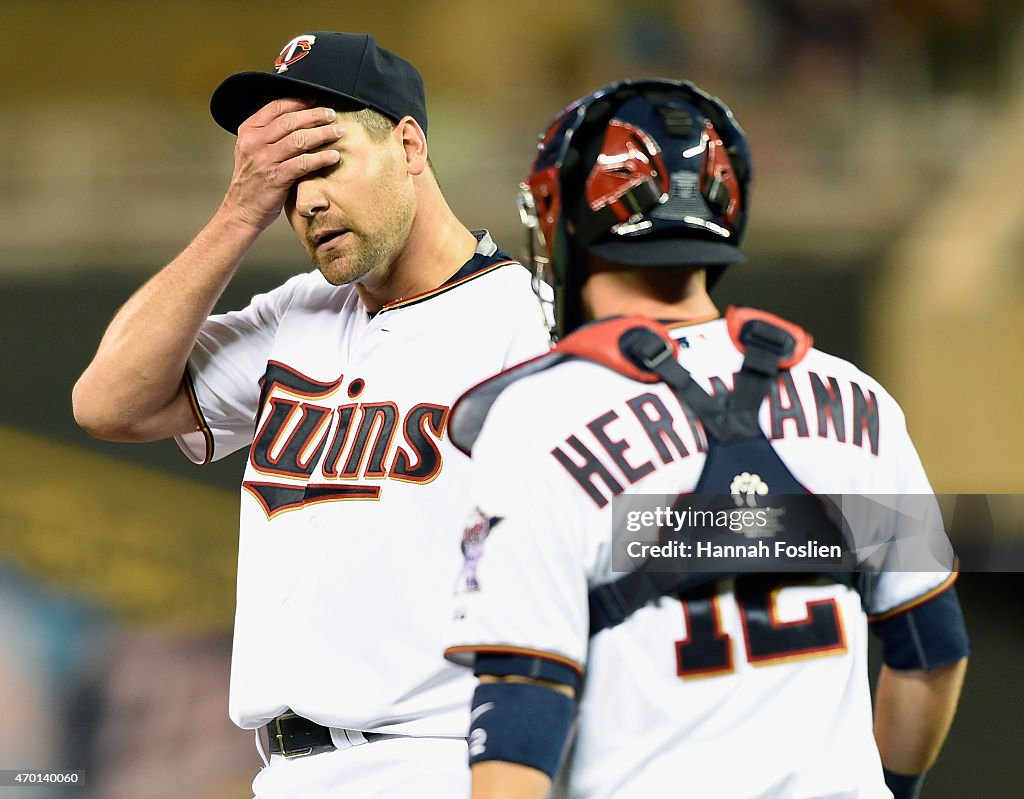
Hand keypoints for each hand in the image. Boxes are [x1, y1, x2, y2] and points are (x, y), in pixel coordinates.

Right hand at [222, 99, 343, 231]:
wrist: (241, 210)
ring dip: (322, 134)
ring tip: (338, 132)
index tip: (316, 101)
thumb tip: (296, 118)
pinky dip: (321, 158)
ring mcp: (265, 159)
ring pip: (299, 139)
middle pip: (290, 121)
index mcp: (248, 130)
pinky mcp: (276, 177)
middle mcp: (254, 142)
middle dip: (315, 115)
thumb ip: (268, 134)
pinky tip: (333, 156)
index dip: (299, 102)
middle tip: (332, 115)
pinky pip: (303, 163)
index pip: (276, 107)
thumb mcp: (252, 151)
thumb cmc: (253, 181)